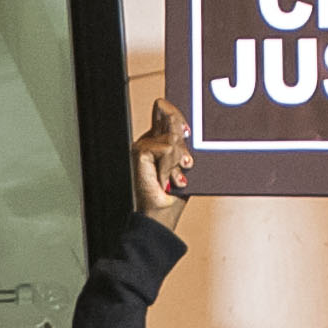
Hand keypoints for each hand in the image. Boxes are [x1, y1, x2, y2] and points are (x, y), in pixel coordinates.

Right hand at [133, 98, 192, 229]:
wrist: (160, 215)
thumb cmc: (174, 194)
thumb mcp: (185, 165)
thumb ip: (184, 145)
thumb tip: (187, 130)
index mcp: (160, 140)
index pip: (168, 113)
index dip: (180, 116)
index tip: (188, 132)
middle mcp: (149, 139)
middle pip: (170, 114)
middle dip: (183, 139)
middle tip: (186, 164)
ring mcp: (143, 145)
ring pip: (173, 137)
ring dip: (178, 161)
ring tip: (175, 178)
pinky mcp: (140, 152)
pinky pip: (167, 148)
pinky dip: (170, 167)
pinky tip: (165, 180)